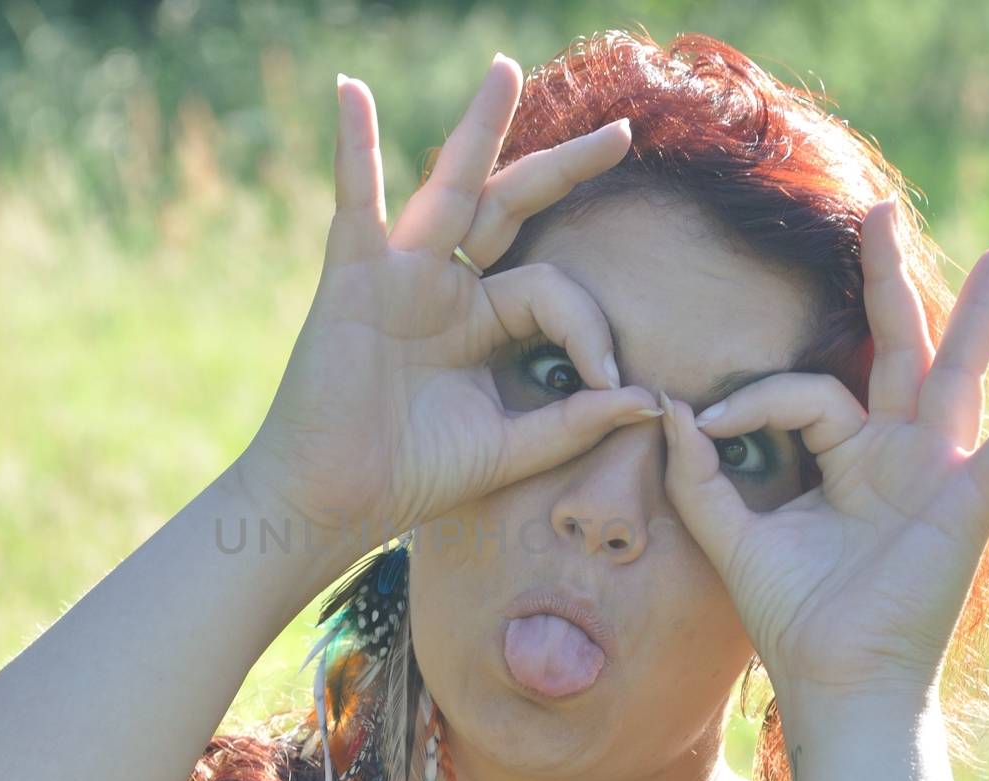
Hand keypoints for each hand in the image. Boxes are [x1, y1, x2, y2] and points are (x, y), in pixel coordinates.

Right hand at [240, 54, 658, 550]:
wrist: (335, 501)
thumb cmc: (414, 476)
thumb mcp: (511, 447)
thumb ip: (576, 422)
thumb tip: (652, 399)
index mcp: (482, 322)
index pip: (553, 290)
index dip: (591, 326)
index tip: (610, 380)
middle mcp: (446, 287)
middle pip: (513, 208)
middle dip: (566, 169)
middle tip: (624, 133)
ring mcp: (400, 276)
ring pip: (450, 189)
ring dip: (478, 128)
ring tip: (503, 71)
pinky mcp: (353, 278)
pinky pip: (356, 202)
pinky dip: (353, 148)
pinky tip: (351, 94)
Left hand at [657, 197, 988, 724]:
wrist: (832, 683)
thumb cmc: (791, 617)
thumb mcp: (732, 537)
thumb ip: (698, 476)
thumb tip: (667, 411)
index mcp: (844, 458)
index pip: (804, 391)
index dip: (753, 400)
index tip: (705, 428)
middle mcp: (893, 455)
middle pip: (892, 350)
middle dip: (884, 281)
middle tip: (877, 211)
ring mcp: (934, 473)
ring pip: (955, 374)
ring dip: (975, 313)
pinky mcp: (964, 502)